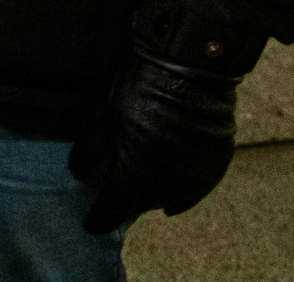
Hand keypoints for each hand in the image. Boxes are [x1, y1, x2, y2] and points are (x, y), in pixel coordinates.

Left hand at [70, 48, 240, 233]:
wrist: (190, 66)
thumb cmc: (139, 86)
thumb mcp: (104, 113)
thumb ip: (90, 148)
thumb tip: (78, 176)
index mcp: (136, 169)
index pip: (115, 206)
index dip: (100, 218)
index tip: (90, 226)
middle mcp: (167, 180)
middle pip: (142, 203)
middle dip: (126, 204)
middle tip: (113, 202)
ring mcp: (194, 174)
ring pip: (168, 199)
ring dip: (152, 198)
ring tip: (139, 196)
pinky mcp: (214, 164)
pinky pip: (195, 192)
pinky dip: (180, 197)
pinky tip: (171, 204)